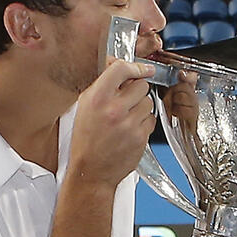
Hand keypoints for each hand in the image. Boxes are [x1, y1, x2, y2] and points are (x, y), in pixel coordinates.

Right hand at [69, 58, 155, 188]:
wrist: (91, 171)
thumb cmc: (86, 140)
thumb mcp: (85, 107)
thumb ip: (102, 86)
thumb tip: (118, 67)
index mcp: (97, 99)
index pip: (121, 69)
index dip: (134, 66)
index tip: (142, 68)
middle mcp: (114, 110)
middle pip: (141, 84)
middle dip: (136, 90)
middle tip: (127, 100)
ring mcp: (129, 124)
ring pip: (148, 102)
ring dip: (141, 107)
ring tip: (127, 117)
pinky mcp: (141, 137)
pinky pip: (151, 120)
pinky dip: (144, 123)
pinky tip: (131, 129)